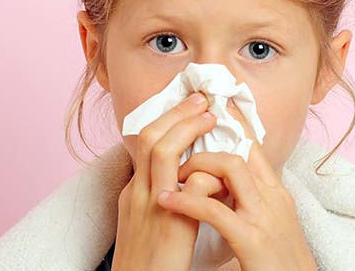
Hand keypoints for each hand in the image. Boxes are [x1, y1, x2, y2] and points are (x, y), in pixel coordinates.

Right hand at [111, 91, 229, 270]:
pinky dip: (203, 167)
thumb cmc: (150, 263)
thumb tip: (190, 177)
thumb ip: (165, 197)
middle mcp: (137, 193)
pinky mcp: (168, 222)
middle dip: (176, 112)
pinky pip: (186, 183)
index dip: (166, 120)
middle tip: (200, 98)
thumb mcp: (149, 223)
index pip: (144, 143)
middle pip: (149, 136)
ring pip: (160, 148)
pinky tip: (220, 162)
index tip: (188, 107)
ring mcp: (149, 205)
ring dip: (186, 125)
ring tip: (209, 114)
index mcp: (134, 192)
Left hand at [156, 137, 317, 270]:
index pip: (255, 148)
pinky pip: (214, 210)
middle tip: (182, 135)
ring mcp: (264, 217)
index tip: (218, 104)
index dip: (236, 124)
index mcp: (277, 196)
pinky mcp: (252, 240)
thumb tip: (229, 189)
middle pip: (242, 150)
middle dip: (208, 137)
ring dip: (197, 164)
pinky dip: (186, 202)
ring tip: (172, 173)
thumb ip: (253, 204)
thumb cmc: (281, 266)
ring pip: (231, 168)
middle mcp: (273, 199)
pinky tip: (165, 200)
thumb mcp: (272, 227)